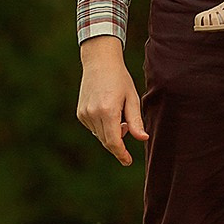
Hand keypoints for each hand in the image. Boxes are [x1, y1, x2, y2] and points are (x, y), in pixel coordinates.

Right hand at [77, 36, 147, 166]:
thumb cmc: (120, 79)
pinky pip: (93, 127)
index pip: (113, 141)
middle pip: (107, 140)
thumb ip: (136, 121)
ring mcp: (84, 113)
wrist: (99, 62)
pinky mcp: (80, 113)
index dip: (121, 154)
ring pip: (100, 135)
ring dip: (111, 133)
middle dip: (119, 141)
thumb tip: (143, 139)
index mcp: (108, 110)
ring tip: (118, 113)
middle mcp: (93, 113)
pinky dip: (103, 126)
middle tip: (128, 126)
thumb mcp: (132, 99)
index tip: (128, 161)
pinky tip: (108, 110)